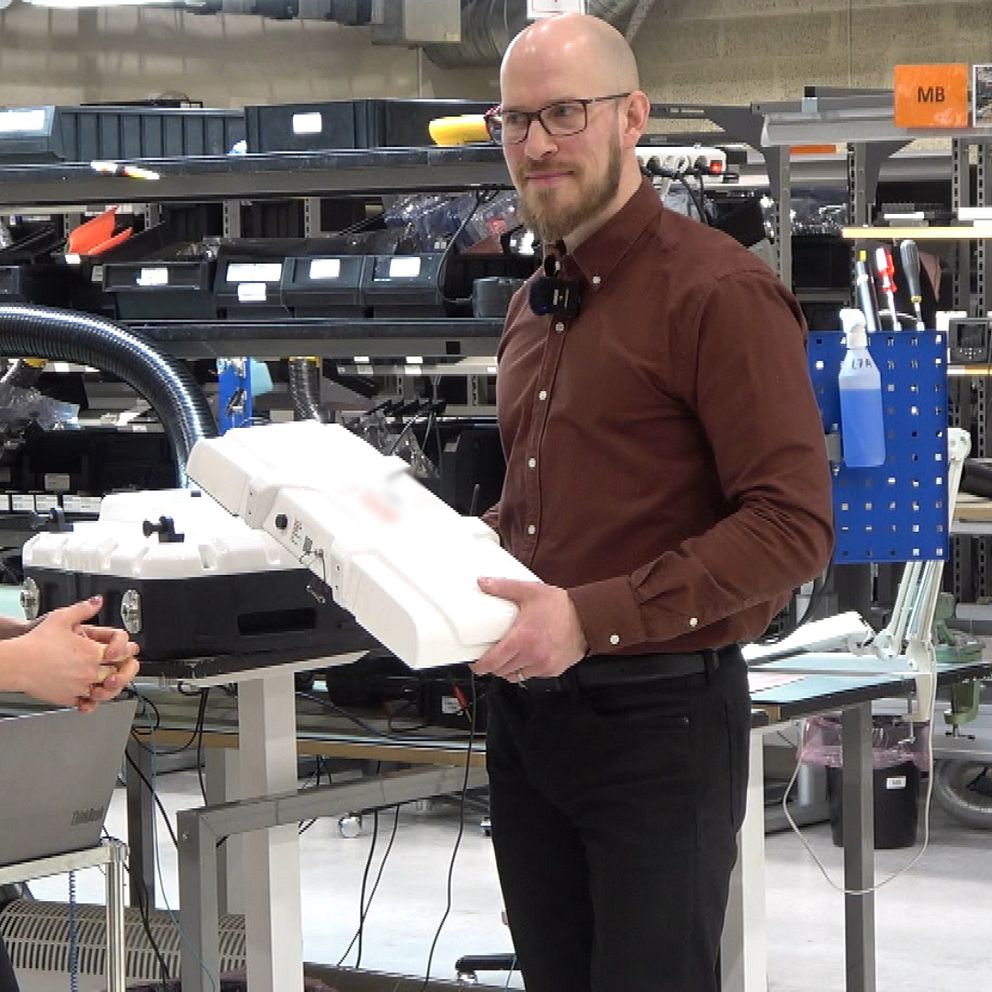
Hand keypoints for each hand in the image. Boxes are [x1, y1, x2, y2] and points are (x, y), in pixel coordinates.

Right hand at [11, 597, 138, 711]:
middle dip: (124, 670)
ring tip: (110, 681)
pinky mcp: (68, 698)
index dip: (127, 650)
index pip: (122, 653)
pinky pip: (87, 703)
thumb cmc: (36, 643)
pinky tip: (92, 696)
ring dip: (111, 687)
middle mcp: (89, 672)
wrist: (16, 663)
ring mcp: (79, 687)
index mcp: (92, 653)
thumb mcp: (61, 618)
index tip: (128, 650)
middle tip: (124, 666)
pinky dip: (92, 701)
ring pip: (106, 691)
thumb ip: (83, 609)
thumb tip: (97, 602)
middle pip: (117, 673)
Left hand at [473, 577, 587, 682]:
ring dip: (510, 669)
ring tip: (509, 658)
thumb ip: (504, 587)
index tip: (477, 664)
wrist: (588, 617)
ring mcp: (543, 665)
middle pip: (502, 672)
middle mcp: (532, 656)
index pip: (493, 662)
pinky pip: (533, 676)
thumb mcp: (530, 591)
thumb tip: (483, 583)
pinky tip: (528, 657)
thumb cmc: (561, 606)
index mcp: (522, 639)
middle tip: (492, 657)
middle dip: (494, 666)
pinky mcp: (554, 670)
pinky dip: (527, 670)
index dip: (480, 666)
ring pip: (517, 677)